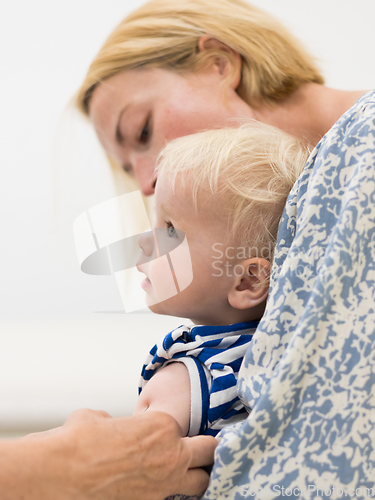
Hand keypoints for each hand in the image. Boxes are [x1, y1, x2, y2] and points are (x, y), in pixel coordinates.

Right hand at [28, 409, 216, 499]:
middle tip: (199, 452)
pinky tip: (158, 488)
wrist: (61, 471)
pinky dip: (173, 493)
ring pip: (201, 482)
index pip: (187, 428)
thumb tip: (110, 426)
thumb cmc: (80, 439)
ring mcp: (164, 484)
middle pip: (209, 452)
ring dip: (197, 476)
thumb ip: (117, 422)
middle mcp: (171, 454)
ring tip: (186, 474)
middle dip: (206, 451)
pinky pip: (175, 498)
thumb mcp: (101, 418)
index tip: (172, 436)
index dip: (177, 432)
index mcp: (163, 425)